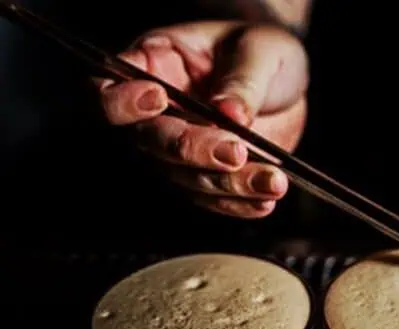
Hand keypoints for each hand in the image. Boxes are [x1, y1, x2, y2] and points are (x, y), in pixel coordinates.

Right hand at [95, 21, 307, 218]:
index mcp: (153, 65)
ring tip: (272, 181)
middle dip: (191, 149)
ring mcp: (179, 149)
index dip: (122, 101)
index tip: (157, 97)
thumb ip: (243, 81)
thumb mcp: (260, 51)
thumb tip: (228, 112)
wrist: (286, 86)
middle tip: (236, 151)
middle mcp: (157, 114)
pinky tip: (264, 198)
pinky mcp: (206, 176)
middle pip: (149, 142)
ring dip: (228, 184)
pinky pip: (213, 199)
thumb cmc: (261, 52)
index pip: (110, 89)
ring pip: (185, 178)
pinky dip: (240, 204)